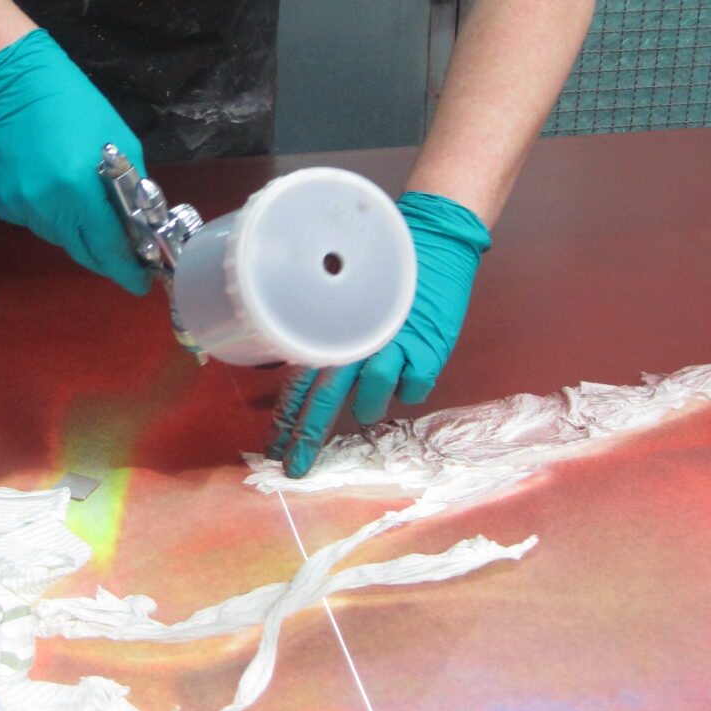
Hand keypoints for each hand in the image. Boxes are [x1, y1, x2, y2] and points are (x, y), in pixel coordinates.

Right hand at [0, 28, 151, 293]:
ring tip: (78, 197)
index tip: (141, 283)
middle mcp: (45, 205)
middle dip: (104, 255)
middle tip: (122, 254)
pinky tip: (48, 183)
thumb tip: (141, 227)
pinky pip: (33, 220)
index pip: (107, 246)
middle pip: (81, 250)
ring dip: (74, 228)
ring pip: (57, 235)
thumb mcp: (120, 143)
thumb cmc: (76, 107)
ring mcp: (18, 205)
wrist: (16, 85)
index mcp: (79, 189)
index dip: (126, 269)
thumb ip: (132, 190)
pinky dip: (47, 212)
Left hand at [266, 191, 491, 477]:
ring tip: (368, 409)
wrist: (436, 242)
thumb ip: (331, 334)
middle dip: (307, 438)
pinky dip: (408, 387)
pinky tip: (408, 372)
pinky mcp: (428, 353)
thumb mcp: (349, 300)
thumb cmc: (387, 269)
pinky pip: (412, 391)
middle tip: (295, 468)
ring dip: (367, 410)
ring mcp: (394, 350)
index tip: (274, 449)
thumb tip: (306, 370)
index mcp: (333, 328)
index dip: (286, 419)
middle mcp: (358, 342)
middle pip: (324, 400)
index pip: (299, 381)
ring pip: (370, 403)